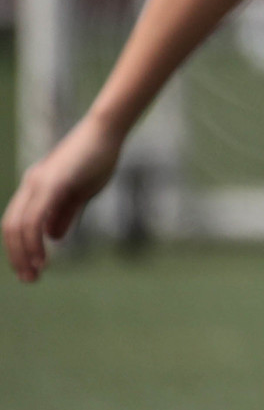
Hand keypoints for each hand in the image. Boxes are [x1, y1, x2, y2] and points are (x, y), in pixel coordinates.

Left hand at [4, 115, 123, 281]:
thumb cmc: (99, 157)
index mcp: (36, 187)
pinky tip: (43, 258)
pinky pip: (34, 219)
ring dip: (23, 254)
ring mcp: (38, 184)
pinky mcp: (51, 184)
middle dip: (17, 257)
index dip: (20, 248)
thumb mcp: (81, 190)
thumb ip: (65, 212)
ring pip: (18, 227)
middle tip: (29, 279)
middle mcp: (30, 185)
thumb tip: (52, 236)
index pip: (17, 223)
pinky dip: (34, 242)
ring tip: (34, 273)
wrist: (108, 131)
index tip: (32, 268)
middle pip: (11, 228)